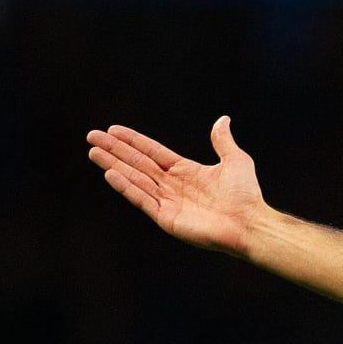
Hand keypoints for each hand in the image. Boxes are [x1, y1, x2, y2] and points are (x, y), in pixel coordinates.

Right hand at [86, 116, 266, 256]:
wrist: (250, 223)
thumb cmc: (246, 196)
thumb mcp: (235, 160)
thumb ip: (222, 142)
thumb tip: (222, 120)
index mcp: (186, 172)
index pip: (152, 153)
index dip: (133, 141)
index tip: (113, 130)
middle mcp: (173, 186)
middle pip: (137, 164)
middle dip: (115, 150)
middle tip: (92, 136)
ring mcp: (168, 202)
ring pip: (135, 179)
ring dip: (114, 165)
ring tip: (94, 152)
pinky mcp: (167, 218)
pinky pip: (142, 199)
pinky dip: (126, 187)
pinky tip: (111, 174)